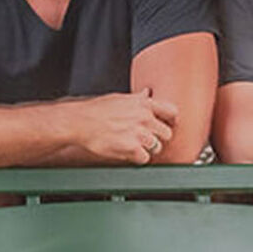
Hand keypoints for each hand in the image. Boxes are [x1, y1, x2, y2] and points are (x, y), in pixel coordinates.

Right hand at [61, 89, 178, 164]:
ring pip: (157, 147)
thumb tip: (147, 93)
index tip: (169, 125)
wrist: (80, 122)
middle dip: (157, 138)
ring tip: (134, 146)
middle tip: (146, 139)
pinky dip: (137, 158)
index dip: (172, 120)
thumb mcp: (120, 98)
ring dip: (147, 149)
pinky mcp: (132, 148)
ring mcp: (140, 133)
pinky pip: (144, 158)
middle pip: (167, 133)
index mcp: (143, 104)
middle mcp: (144, 118)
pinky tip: (128, 153)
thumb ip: (137, 98)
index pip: (171, 111)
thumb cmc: (96, 110)